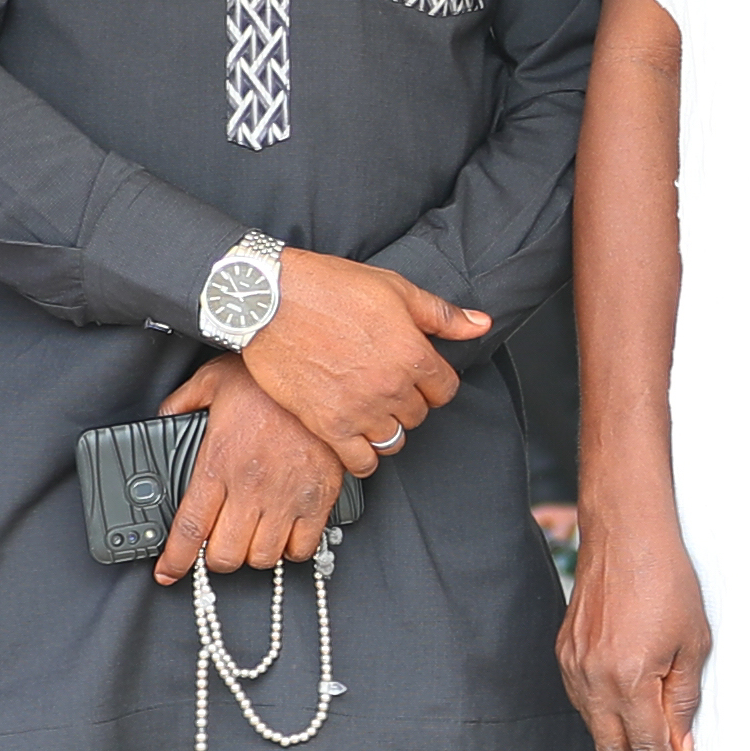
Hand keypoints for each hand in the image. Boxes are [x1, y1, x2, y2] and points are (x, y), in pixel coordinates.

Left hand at [153, 356, 345, 576]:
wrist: (321, 372)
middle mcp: (250, 487)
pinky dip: (291, 549)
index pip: (190, 529)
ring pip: (263, 557)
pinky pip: (303, 548)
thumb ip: (183, 403)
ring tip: (251, 536)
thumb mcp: (212, 381)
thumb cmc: (269, 376)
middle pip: (225, 555)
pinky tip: (285, 533)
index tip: (167, 573)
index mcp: (218, 464)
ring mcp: (287, 496)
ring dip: (253, 553)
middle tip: (218, 544)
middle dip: (217, 558)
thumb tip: (166, 416)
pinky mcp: (319, 498)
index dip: (175, 561)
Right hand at [233, 247, 487, 454]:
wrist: (269, 300)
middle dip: (409, 401)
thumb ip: (442, 314)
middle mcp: (391, 387)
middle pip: (420, 414)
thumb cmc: (328, 287)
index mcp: (412, 353)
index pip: (446, 389)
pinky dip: (364, 457)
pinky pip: (362, 463)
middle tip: (387, 385)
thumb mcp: (394, 289)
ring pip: (394, 440)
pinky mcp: (328, 425)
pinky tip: (356, 439)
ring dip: (387, 427)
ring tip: (371, 409)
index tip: (418, 375)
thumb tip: (481, 324)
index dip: (434, 381)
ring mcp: (360, 410)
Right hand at [559, 506, 712, 750]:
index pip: (647, 747)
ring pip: (592, 726)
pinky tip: (622, 707)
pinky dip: (601, 713)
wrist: (627, 535)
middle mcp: (593, 679)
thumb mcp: (693, 644)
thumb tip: (681, 741)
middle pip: (612, 746)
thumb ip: (683, 699)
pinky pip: (579, 699)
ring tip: (646, 740)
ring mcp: (573, 665)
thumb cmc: (666, 579)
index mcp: (629, 680)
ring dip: (618, 740)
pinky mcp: (564, 651)